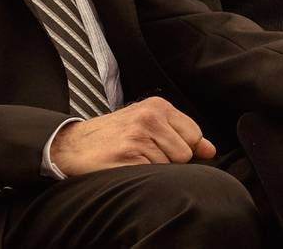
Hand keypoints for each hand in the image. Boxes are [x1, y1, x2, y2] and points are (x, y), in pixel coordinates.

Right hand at [48, 97, 214, 176]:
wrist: (72, 145)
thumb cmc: (114, 135)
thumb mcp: (148, 124)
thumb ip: (181, 134)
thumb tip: (210, 150)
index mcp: (158, 106)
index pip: (194, 135)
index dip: (182, 147)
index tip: (161, 146)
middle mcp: (150, 117)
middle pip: (185, 153)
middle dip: (169, 160)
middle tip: (142, 152)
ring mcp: (139, 136)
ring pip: (170, 166)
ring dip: (153, 168)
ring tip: (132, 158)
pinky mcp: (128, 155)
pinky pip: (153, 174)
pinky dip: (141, 175)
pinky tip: (126, 165)